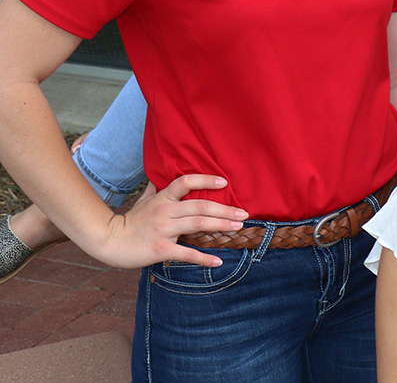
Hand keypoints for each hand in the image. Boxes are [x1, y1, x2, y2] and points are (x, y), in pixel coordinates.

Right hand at [88, 175, 248, 268]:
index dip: (206, 180)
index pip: (186, 182)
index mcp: (163, 198)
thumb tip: (158, 179)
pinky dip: (203, 258)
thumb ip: (154, 190)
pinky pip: (186, 252)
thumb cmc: (129, 221)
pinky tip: (218, 261)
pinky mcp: (160, 249)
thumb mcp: (142, 201)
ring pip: (197, 224)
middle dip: (224, 209)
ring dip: (220, 226)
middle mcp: (165, 211)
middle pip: (200, 206)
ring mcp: (163, 230)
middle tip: (244, 213)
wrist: (108, 241)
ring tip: (238, 227)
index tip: (225, 183)